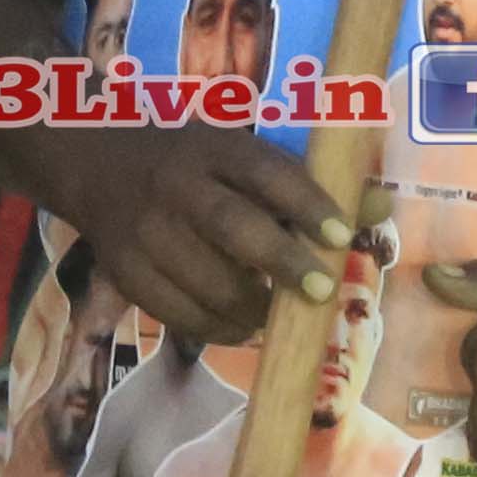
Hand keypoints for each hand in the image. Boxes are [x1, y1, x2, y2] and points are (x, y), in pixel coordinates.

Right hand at [28, 120, 346, 351]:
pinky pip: (175, 311)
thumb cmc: (197, 165)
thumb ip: (306, 184)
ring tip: (281, 315)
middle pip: (231, 226)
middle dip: (281, 261)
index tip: (341, 235)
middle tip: (321, 291)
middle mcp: (177, 184)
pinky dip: (215, 327)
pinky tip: (244, 327)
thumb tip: (378, 208)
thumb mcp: (243, 154)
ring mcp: (145, 230)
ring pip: (203, 279)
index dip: (306, 203)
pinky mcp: (125, 271)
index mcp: (216, 148)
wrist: (98, 166)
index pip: (266, 172)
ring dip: (251, 306)